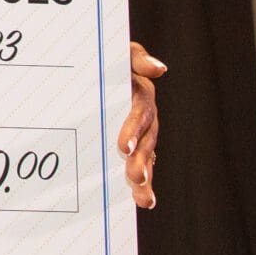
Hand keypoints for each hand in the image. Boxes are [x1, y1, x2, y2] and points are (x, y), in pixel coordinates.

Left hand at [117, 43, 164, 208]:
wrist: (96, 68)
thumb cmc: (108, 59)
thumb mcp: (121, 54)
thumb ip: (136, 59)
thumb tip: (159, 69)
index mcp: (140, 95)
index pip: (138, 114)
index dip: (132, 131)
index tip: (123, 149)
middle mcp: (144, 117)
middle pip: (145, 142)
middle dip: (140, 161)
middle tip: (134, 177)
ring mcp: (140, 134)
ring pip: (145, 159)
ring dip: (145, 179)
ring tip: (143, 199)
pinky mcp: (132, 147)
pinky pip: (139, 166)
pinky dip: (141, 184)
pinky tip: (140, 200)